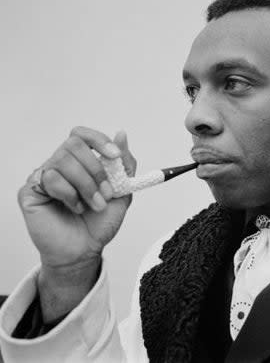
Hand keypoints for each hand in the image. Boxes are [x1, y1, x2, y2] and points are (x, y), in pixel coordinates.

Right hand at [18, 127, 136, 269]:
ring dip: (86, 184)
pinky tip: (76, 208)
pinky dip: (70, 194)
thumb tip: (122, 134)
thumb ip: (124, 164)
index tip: (115, 156)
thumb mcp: (122, 191)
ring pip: (63, 160)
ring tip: (95, 204)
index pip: (82, 135)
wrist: (85, 250)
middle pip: (74, 144)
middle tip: (107, 192)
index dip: (99, 140)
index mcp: (80, 161)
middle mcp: (60, 165)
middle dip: (96, 170)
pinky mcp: (30, 190)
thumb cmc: (99, 222)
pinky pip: (50, 178)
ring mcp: (44, 176)